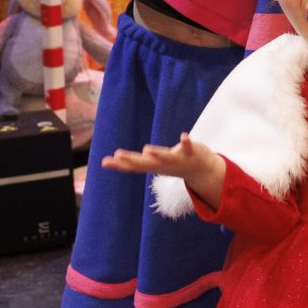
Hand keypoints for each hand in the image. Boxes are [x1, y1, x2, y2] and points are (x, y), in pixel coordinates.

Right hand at [100, 132, 220, 184]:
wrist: (202, 171)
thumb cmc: (173, 164)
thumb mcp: (152, 164)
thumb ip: (135, 161)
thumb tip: (114, 159)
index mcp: (153, 165)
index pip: (134, 166)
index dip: (120, 164)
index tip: (104, 162)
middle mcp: (163, 164)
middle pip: (146, 163)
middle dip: (132, 159)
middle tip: (118, 155)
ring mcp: (177, 159)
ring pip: (166, 157)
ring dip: (157, 153)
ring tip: (146, 149)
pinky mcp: (191, 152)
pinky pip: (188, 147)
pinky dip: (185, 142)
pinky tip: (183, 135)